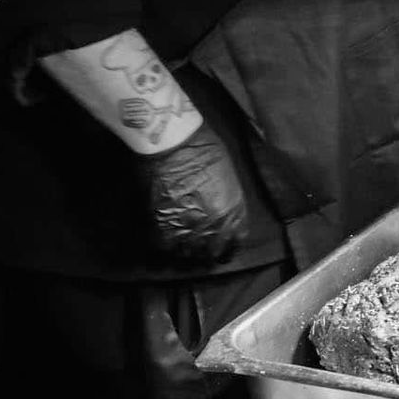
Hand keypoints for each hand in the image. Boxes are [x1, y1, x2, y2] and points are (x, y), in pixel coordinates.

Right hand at [136, 127, 247, 262]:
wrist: (174, 142)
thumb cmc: (204, 148)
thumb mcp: (228, 176)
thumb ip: (227, 200)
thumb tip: (219, 210)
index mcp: (234, 214)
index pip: (235, 243)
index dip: (227, 246)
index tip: (222, 248)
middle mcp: (215, 228)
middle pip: (212, 253)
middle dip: (206, 253)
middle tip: (198, 251)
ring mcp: (189, 230)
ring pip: (188, 255)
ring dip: (184, 253)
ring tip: (180, 249)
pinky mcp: (163, 228)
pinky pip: (164, 250)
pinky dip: (163, 250)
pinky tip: (162, 247)